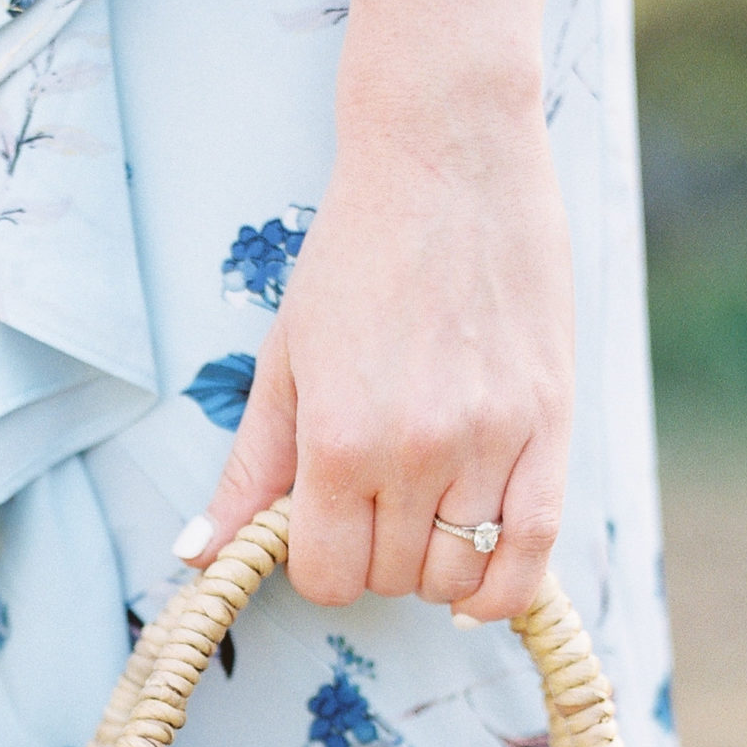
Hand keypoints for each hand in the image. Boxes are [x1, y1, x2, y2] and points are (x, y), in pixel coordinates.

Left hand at [176, 76, 574, 623]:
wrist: (446, 158)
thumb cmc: (354, 255)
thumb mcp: (283, 363)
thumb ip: (249, 472)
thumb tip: (197, 559)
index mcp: (341, 440)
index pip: (329, 577)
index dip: (321, 565)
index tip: (326, 527)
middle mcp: (417, 450)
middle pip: (392, 579)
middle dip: (376, 556)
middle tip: (375, 500)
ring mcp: (491, 440)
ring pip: (459, 574)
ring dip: (435, 565)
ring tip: (424, 512)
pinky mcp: (550, 421)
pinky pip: (535, 548)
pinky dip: (505, 588)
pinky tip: (480, 585)